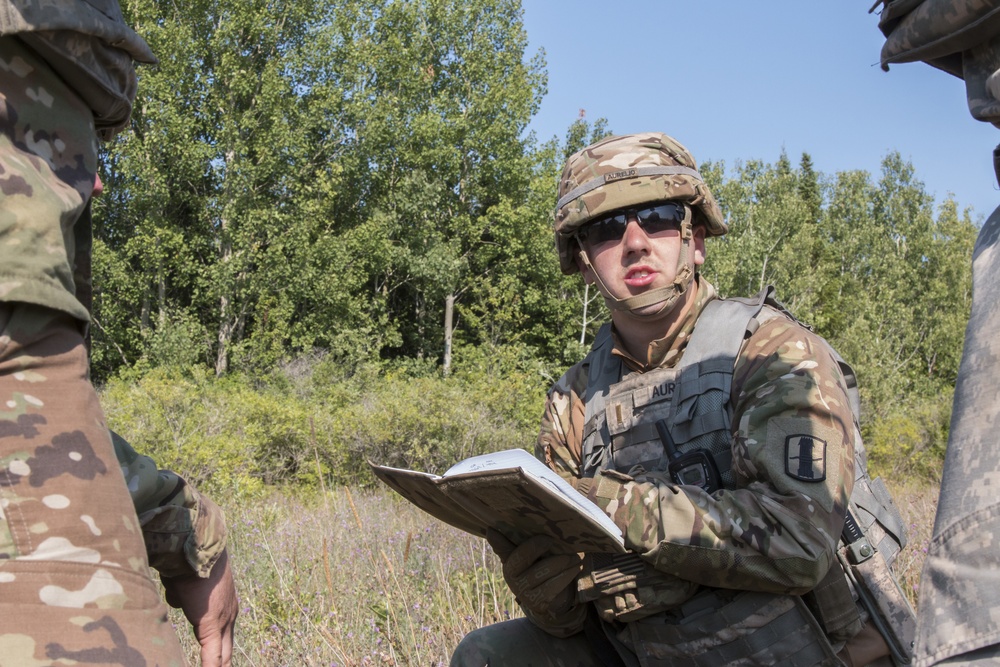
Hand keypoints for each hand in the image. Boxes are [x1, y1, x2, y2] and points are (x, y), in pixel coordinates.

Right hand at [162, 548, 238, 666]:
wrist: (193, 549)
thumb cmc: (186, 563)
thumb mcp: (185, 585)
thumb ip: (183, 596)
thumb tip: (178, 600)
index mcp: (226, 605)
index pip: (223, 639)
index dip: (218, 654)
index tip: (216, 664)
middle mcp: (229, 615)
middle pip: (227, 651)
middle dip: (222, 664)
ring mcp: (223, 621)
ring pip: (222, 656)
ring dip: (217, 666)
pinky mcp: (211, 626)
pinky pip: (212, 657)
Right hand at [486, 529, 583, 617]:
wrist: (556, 596)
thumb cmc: (546, 564)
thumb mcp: (539, 551)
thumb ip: (528, 539)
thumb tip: (509, 524)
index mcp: (509, 558)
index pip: (501, 547)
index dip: (497, 540)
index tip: (492, 529)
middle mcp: (510, 575)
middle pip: (522, 555)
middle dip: (538, 545)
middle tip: (553, 540)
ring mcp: (521, 590)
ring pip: (542, 571)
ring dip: (562, 562)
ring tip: (575, 556)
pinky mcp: (535, 602)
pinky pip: (552, 586)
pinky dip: (566, 575)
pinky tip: (575, 568)